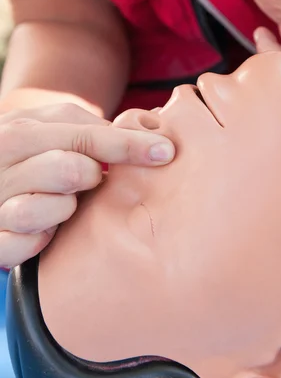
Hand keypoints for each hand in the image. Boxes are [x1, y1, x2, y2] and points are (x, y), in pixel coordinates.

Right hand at [0, 103, 174, 267]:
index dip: (129, 144)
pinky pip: (21, 247)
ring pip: (42, 209)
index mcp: (21, 130)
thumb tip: (151, 136)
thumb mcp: (52, 130)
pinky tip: (44, 234)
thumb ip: (91, 130)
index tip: (166, 152)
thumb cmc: (30, 156)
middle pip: (70, 170)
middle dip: (89, 177)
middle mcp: (2, 163)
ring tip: (60, 206)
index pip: (84, 135)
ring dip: (61, 210)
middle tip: (87, 180)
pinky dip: (37, 242)